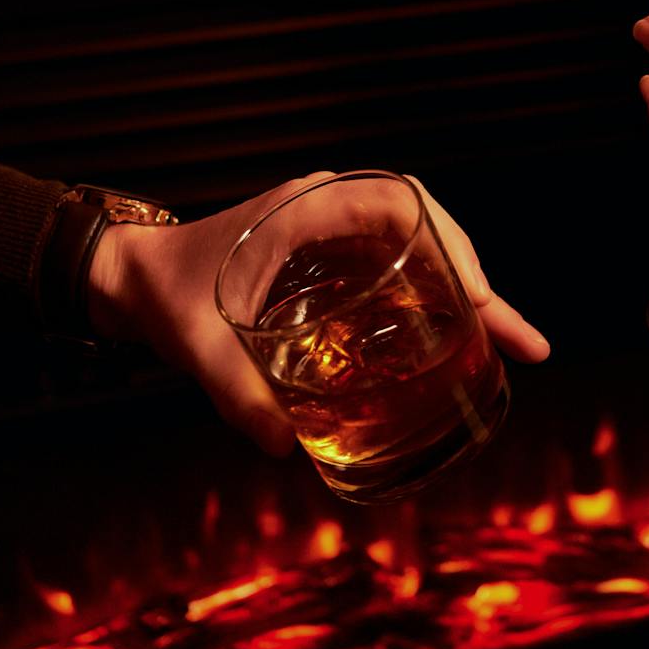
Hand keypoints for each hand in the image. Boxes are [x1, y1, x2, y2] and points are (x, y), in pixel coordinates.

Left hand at [86, 172, 549, 455]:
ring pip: (422, 245)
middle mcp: (330, 208)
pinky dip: (435, 296)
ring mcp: (336, 230)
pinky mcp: (334, 256)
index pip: (401, 202)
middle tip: (514, 337)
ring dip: (466, 288)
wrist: (134, 276)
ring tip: (507, 342)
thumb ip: (236, 393)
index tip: (477, 296)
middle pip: (429, 226)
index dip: (451, 245)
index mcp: (306, 206)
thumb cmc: (166, 293)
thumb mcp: (198, 345)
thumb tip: (287, 447)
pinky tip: (455, 340)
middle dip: (479, 278)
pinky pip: (400, 264)